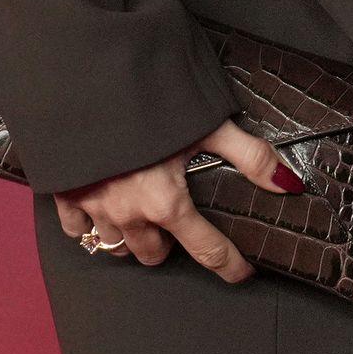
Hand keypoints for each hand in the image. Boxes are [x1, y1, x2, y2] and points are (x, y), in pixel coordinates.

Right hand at [52, 119, 303, 282]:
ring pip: (116, 247)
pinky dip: (91, 225)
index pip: (207, 250)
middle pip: (154, 255)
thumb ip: (250, 156)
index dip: (229, 264)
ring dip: (133, 238)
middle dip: (171, 245)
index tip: (241, 272)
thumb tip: (286, 183)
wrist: (88, 81)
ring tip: (145, 219)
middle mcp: (129, 215)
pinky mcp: (66, 196)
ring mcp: (94, 209)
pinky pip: (77, 229)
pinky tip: (103, 209)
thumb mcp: (209, 124)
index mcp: (166, 203)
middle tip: (182, 225)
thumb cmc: (150, 100)